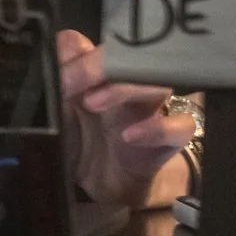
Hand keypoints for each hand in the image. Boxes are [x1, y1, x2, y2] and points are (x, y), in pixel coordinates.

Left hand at [56, 29, 194, 209]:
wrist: (97, 188)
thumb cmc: (78, 144)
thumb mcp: (56, 115)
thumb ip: (55, 82)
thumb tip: (58, 47)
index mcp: (103, 74)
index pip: (104, 46)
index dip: (82, 53)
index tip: (59, 73)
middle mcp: (131, 86)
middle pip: (133, 57)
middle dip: (102, 64)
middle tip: (71, 83)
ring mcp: (152, 111)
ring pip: (159, 83)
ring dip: (126, 88)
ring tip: (93, 102)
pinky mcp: (167, 142)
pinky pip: (180, 126)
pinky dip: (158, 128)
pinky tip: (130, 135)